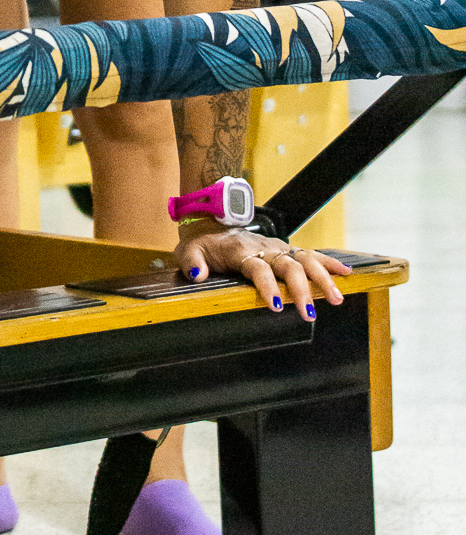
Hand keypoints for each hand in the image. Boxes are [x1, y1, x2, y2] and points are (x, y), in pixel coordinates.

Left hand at [175, 221, 347, 317]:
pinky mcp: (286, 249)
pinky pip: (311, 254)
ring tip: (337, 298)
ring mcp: (277, 247)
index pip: (258, 269)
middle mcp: (264, 248)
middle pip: (288, 267)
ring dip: (323, 278)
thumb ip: (192, 262)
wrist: (211, 220)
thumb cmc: (201, 243)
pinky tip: (347, 275)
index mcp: (241, 252)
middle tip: (310, 313)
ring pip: (305, 259)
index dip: (267, 286)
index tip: (277, 306)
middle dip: (301, 290)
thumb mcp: (188, 251)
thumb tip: (196, 275)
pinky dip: (329, 263)